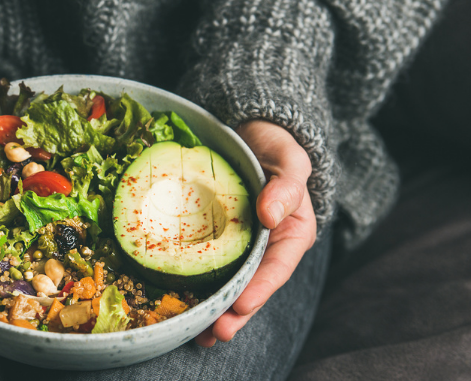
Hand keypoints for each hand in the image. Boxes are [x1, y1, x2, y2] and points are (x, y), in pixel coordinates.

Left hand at [195, 120, 316, 345]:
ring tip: (198, 335)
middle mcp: (266, 247)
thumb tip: (270, 213)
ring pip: (229, 284)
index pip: (277, 268)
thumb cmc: (275, 147)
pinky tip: (180, 304)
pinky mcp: (215, 240)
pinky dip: (196, 287)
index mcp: (290, 234)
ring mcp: (240, 246)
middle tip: (215, 333)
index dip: (260, 289)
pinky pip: (206, 265)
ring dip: (215, 310)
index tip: (241, 304)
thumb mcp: (289, 160)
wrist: (251, 134)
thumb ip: (287, 186)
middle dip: (235, 313)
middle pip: (252, 286)